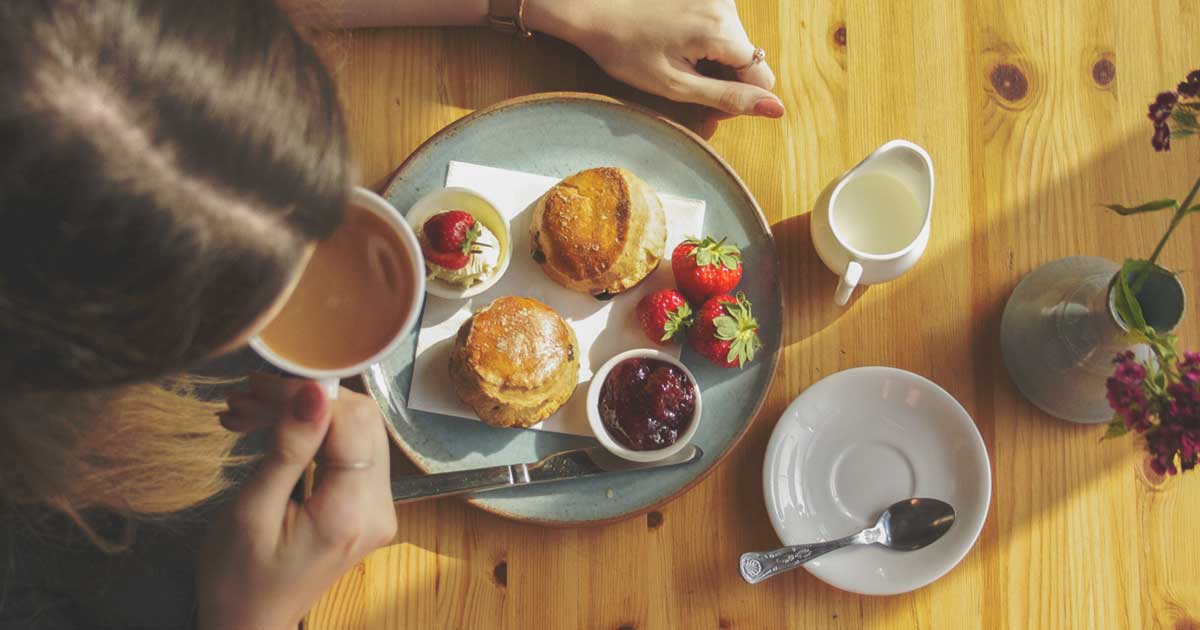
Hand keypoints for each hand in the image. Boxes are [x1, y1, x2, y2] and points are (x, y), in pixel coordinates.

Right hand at [196, 375, 396, 629]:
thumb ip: (288, 449)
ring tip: (245, 413)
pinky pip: (349, 451)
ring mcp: (378, 507)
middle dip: (304, 398)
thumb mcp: (251, 512)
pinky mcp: (366, 504)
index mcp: (351, 513)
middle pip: (361, 421)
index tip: (259, 388)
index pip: (350, 423)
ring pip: (355, 429)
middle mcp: (379, 508)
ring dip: (303, 412)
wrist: (247, 624)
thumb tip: (315, 391)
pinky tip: (267, 429)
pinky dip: (311, 433)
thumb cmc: (238, 579)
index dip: (307, 394)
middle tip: (246, 397)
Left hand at [525, 0, 782, 118]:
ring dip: (714, 58)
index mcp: (721, 31)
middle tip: (685, 81)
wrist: (594, 8)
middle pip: (749, 60)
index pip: (763, 77)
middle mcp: (727, 6)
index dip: (738, 97)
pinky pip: (722, 26)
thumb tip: (776, 109)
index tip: (704, 99)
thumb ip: (728, 98)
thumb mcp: (676, 85)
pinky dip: (705, 40)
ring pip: (736, 44)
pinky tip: (676, 40)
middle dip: (725, 77)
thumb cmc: (626, 50)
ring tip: (676, 56)